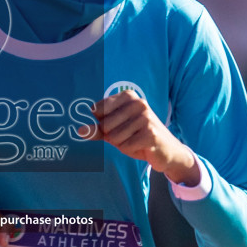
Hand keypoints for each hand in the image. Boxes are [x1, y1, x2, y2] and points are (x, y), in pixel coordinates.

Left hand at [78, 90, 200, 186]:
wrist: (167, 150)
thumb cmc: (138, 137)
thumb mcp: (115, 130)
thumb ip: (97, 129)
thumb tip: (79, 130)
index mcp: (128, 96)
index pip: (97, 111)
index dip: (103, 124)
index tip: (118, 125)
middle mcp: (138, 103)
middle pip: (105, 125)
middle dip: (113, 136)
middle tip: (129, 135)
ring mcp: (145, 117)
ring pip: (114, 137)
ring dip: (122, 144)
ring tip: (136, 140)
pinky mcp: (150, 133)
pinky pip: (125, 147)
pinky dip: (130, 150)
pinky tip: (142, 146)